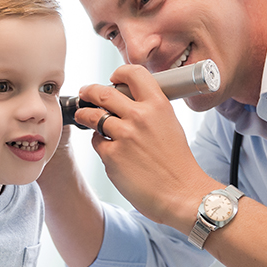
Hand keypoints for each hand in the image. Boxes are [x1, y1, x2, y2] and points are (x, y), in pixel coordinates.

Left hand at [77, 64, 216, 231]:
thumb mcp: (170, 125)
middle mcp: (140, 116)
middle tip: (86, 93)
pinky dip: (100, 144)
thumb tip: (128, 103)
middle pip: (103, 93)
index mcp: (158, 105)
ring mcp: (124, 136)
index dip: (118, 73)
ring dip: (85, 115)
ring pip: (92, 116)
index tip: (112, 78)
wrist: (182, 194)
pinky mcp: (112, 156)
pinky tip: (109, 149)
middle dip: (89, 91)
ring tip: (84, 116)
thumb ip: (150, 111)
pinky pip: (97, 142)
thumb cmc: (178, 163)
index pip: (133, 74)